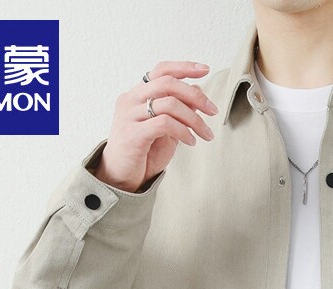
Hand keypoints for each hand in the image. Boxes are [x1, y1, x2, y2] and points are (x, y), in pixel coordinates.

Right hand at [93, 61, 219, 192]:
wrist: (120, 177)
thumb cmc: (143, 153)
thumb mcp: (166, 129)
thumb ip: (178, 111)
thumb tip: (198, 90)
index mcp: (137, 94)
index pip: (161, 71)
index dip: (184, 67)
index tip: (205, 70)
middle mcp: (131, 100)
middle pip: (168, 83)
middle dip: (195, 96)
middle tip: (213, 111)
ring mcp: (129, 115)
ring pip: (169, 104)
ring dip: (194, 119)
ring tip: (205, 134)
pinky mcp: (133, 134)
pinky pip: (164, 124)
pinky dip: (183, 131)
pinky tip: (191, 142)